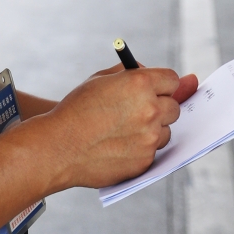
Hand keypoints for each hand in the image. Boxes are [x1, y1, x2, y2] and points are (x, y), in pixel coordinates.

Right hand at [38, 63, 198, 190]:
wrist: (59, 146)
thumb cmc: (78, 109)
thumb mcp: (102, 79)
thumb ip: (131, 73)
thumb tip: (152, 73)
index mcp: (140, 83)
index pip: (171, 80)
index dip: (162, 85)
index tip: (156, 90)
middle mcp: (150, 109)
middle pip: (174, 107)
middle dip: (160, 107)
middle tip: (140, 111)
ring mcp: (149, 137)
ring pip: (166, 131)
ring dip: (153, 130)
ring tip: (124, 131)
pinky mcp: (145, 161)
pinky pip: (153, 152)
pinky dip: (142, 149)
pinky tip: (120, 146)